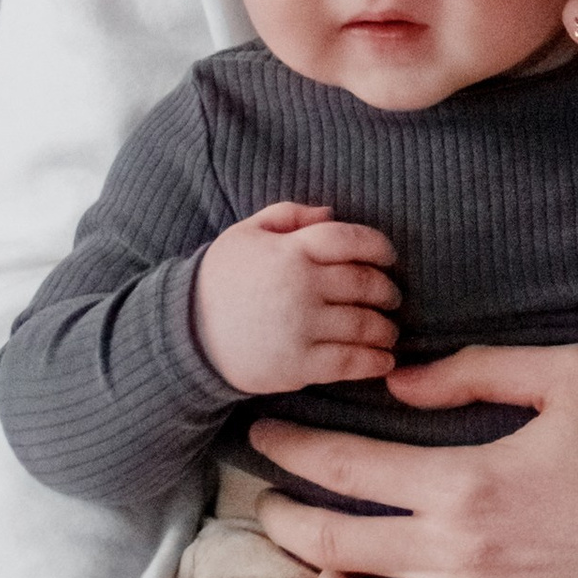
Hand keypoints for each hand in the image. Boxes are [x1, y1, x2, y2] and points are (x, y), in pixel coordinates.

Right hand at [191, 203, 400, 393]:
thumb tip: (331, 213)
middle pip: (364, 283)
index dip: (378, 247)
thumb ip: (288, 216)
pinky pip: (350, 362)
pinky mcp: (298, 364)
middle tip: (391, 297)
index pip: (351, 240)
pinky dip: (375, 361)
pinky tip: (384, 360)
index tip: (388, 258)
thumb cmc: (220, 280)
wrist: (186, 335)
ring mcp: (301, 327)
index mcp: (290, 250)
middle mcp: (301, 286)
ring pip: (364, 324)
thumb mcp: (246, 234)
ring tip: (389, 330)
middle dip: (386, 291)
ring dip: (385, 328)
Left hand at [252, 341, 577, 577]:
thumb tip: (402, 382)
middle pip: (330, 550)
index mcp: (468, 483)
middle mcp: (460, 561)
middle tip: (270, 503)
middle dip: (284, 522)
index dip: (291, 450)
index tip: (264, 436)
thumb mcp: (573, 376)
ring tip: (325, 569)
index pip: (344, 469)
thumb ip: (478, 371)